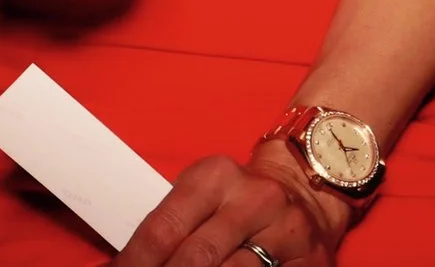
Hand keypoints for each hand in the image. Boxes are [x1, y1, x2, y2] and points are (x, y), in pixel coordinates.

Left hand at [115, 144, 350, 266]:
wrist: (308, 188)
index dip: (136, 263)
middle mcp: (255, 198)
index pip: (162, 230)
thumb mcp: (202, 196)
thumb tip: (122, 265)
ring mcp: (287, 230)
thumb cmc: (238, 200)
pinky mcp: (311, 260)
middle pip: (196, 259)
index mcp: (216, 176)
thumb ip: (169, 227)